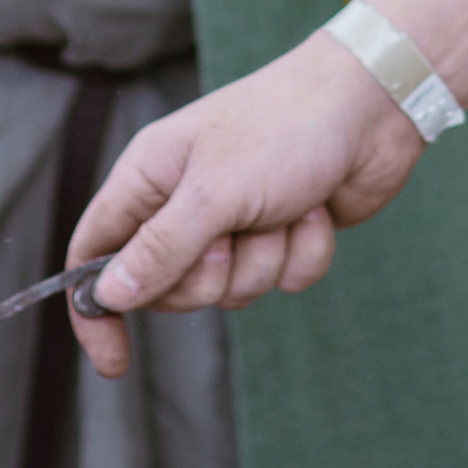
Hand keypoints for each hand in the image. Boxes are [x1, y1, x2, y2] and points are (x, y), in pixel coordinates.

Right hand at [66, 30, 426, 378]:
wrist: (373, 105)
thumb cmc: (283, 127)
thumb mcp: (212, 192)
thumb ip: (159, 249)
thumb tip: (108, 298)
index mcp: (149, 177)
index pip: (94, 253)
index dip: (95, 309)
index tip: (114, 362)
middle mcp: (185, 201)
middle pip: (167, 286)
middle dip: (209, 276)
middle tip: (233, 234)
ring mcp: (236, 220)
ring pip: (232, 289)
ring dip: (265, 259)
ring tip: (286, 210)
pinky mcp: (282, 234)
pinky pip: (281, 280)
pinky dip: (303, 253)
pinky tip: (318, 211)